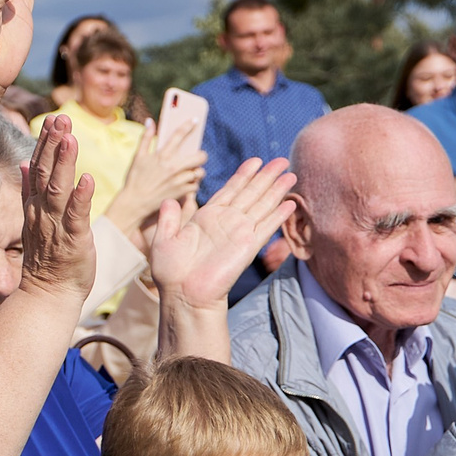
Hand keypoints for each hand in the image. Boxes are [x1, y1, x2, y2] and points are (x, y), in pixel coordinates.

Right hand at [17, 112, 95, 303]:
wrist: (48, 294)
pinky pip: (77, 216)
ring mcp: (56, 226)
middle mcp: (42, 212)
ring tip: (70, 138)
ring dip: (64, 163)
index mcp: (35, 204)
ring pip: (58, 189)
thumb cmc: (48, 258)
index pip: (39, 167)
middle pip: (46, 172)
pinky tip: (86, 178)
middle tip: (61, 118)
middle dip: (53, 143)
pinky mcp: (74, 241)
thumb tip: (23, 162)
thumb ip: (30, 190)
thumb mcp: (34, 219)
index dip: (45, 142)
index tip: (53, 119)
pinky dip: (81, 197)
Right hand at [103, 119, 204, 232]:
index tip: (195, 120)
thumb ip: (145, 138)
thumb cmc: (135, 179)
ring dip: (197, 171)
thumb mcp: (138, 157)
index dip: (188, 126)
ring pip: (199, 172)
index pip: (179, 135)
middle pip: (199, 156)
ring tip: (190, 172)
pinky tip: (185, 184)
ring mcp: (179, 181)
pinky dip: (192, 184)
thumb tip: (150, 121)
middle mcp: (173, 167)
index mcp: (162, 155)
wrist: (134, 203)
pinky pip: (195, 186)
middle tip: (197, 157)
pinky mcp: (181, 193)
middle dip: (201, 155)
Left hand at [148, 156, 297, 310]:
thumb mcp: (164, 239)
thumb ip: (169, 219)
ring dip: (277, 190)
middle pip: (251, 193)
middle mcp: (226, 222)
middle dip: (266, 176)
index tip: (256, 161)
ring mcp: (238, 233)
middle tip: (281, 160)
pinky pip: (266, 227)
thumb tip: (169, 200)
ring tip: (291, 175)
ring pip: (262, 205)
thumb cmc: (171, 272)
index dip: (244, 175)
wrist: (183, 294)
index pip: (230, 190)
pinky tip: (290, 203)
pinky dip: (278, 215)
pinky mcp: (247, 246)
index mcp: (207, 217)